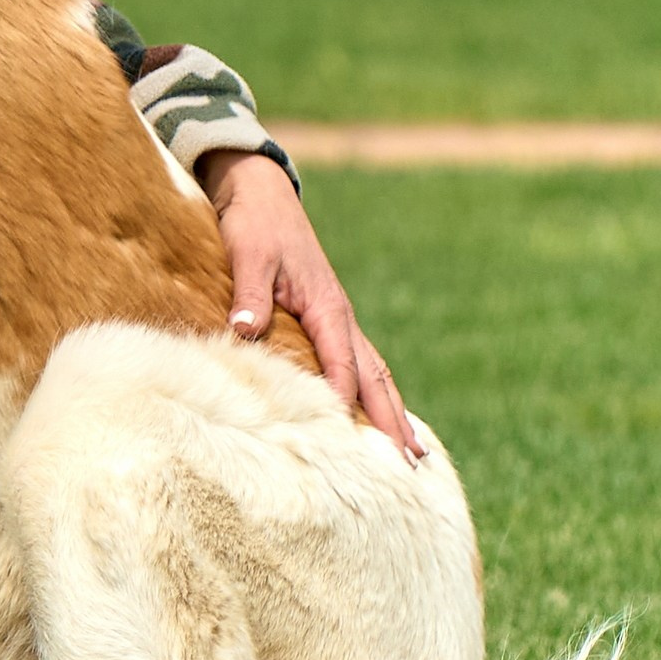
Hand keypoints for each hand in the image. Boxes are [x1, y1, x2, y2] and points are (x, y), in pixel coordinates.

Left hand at [198, 150, 420, 459]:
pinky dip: (373, 392)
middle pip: (374, 378)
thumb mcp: (248, 255)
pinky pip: (358, 363)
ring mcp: (337, 318)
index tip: (351, 447)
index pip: (342, 367)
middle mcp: (340, 317)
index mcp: (326, 308)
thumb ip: (249, 293)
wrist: (260, 193)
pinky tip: (377, 413)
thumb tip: (244, 329)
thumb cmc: (254, 224)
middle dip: (392, 421)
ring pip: (374, 373)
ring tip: (416, 453)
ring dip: (392, 411)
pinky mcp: (325, 317)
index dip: (346, 405)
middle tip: (413, 467)